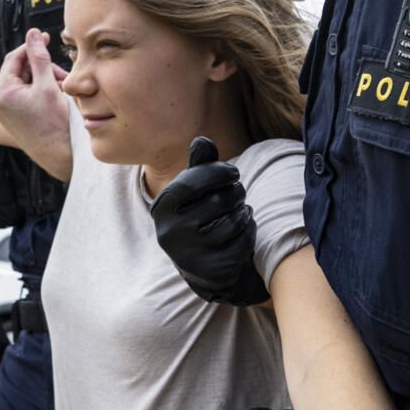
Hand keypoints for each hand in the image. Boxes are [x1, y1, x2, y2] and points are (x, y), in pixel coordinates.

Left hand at [0, 28, 69, 154]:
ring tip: (61, 88)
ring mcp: (2, 111)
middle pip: (19, 70)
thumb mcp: (48, 84)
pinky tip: (55, 96)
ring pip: (23, 82)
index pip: (14, 58)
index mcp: (2, 92)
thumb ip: (39, 56)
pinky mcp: (10, 117)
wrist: (58, 155)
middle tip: (61, 73)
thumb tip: (33, 33)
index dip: (31, 46)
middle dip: (41, 68)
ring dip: (43, 79)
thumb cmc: (54, 124)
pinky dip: (39, 91)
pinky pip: (23, 95)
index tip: (46, 38)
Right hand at [149, 136, 269, 305]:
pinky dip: (249, 230)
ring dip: (244, 211)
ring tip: (239, 210)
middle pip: (218, 200)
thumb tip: (202, 140)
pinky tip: (242, 229)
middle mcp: (170, 232)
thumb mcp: (194, 191)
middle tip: (238, 193)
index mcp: (161, 208)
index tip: (234, 172)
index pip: (192, 182)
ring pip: (233, 220)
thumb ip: (199, 165)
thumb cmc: (198, 216)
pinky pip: (242, 240)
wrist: (201, 265)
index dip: (219, 172)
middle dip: (236, 192)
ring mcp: (190, 253)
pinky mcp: (212, 268)